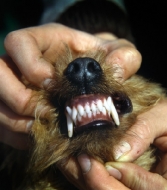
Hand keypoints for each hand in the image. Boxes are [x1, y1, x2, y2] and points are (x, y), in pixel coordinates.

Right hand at [0, 23, 140, 148]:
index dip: (29, 65)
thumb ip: (123, 57)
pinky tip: (41, 138)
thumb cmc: (101, 62)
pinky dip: (19, 136)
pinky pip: (3, 125)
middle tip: (47, 113)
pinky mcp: (14, 109)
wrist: (92, 76)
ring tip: (44, 129)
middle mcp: (22, 63)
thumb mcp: (115, 54)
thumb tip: (117, 70)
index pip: (18, 43)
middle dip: (19, 98)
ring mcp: (15, 86)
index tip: (50, 85)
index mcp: (44, 42)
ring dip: (17, 122)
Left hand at [59, 97, 166, 189]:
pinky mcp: (130, 182)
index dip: (135, 181)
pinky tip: (75, 162)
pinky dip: (88, 178)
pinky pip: (107, 188)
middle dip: (103, 187)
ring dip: (89, 183)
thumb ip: (146, 129)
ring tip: (71, 161)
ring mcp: (144, 189)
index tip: (113, 162)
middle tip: (82, 162)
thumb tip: (118, 151)